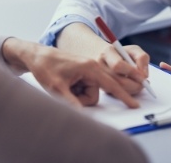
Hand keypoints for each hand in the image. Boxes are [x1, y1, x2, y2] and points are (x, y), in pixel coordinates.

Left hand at [2, 38, 138, 107]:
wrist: (36, 56)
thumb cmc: (46, 67)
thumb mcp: (57, 88)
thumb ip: (72, 103)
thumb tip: (82, 116)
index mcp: (90, 67)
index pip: (112, 84)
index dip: (124, 96)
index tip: (134, 104)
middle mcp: (91, 68)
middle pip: (95, 93)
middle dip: (82, 99)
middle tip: (65, 92)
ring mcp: (86, 70)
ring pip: (89, 93)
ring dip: (76, 96)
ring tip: (62, 87)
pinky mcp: (81, 74)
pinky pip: (83, 89)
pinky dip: (74, 92)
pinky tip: (64, 85)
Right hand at [98, 44, 149, 95]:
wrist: (106, 57)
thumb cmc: (122, 53)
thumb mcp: (134, 50)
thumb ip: (141, 58)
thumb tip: (144, 75)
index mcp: (107, 53)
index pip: (118, 65)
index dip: (132, 73)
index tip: (143, 77)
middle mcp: (99, 66)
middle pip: (118, 81)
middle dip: (135, 85)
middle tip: (145, 83)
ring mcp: (99, 79)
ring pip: (118, 90)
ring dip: (133, 90)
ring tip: (140, 84)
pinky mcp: (102, 88)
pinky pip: (116, 95)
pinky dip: (128, 93)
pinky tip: (132, 87)